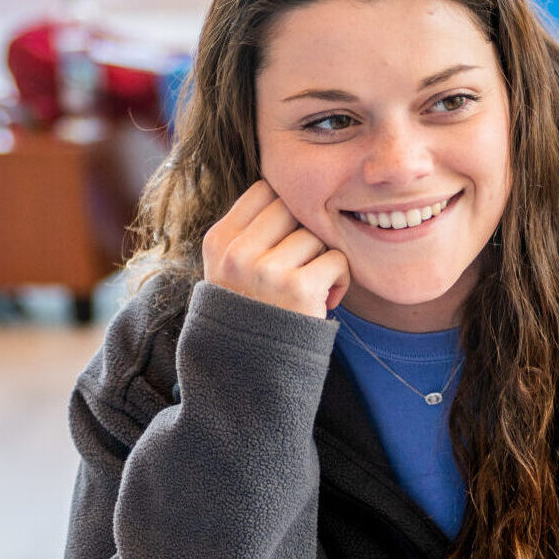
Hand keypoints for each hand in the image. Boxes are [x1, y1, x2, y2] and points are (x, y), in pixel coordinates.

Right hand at [202, 181, 349, 318]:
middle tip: (301, 264)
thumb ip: (250, 232)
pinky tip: (324, 301)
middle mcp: (237, 252)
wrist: (253, 371)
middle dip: (304, 233)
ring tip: (310, 288)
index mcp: (218, 241)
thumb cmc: (253, 313)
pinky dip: (340, 281)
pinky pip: (337, 259)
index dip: (285, 210)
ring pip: (316, 235)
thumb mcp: (230, 269)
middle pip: (293, 208)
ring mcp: (266, 270)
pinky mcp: (298, 287)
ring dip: (323, 260)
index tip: (288, 238)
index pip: (264, 190)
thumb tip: (287, 187)